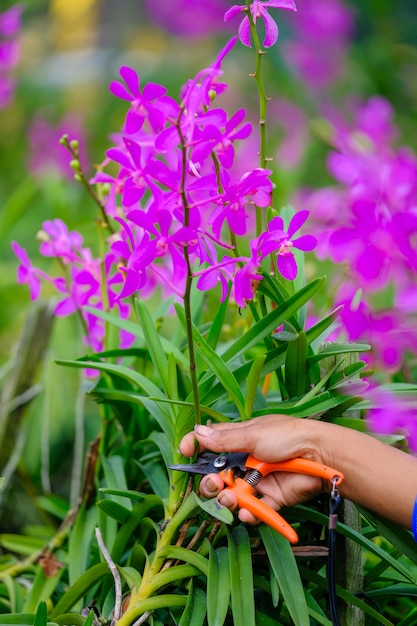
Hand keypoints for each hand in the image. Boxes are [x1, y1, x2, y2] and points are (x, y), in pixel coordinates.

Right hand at [179, 415, 325, 524]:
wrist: (320, 456)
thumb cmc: (289, 436)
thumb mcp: (254, 434)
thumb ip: (225, 439)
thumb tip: (198, 432)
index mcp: (240, 439)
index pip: (211, 443)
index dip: (196, 447)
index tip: (184, 452)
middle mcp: (245, 461)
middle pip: (217, 476)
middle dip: (209, 484)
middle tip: (213, 484)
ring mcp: (257, 481)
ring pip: (232, 496)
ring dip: (226, 500)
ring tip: (230, 499)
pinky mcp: (271, 498)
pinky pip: (255, 510)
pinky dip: (249, 514)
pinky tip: (247, 513)